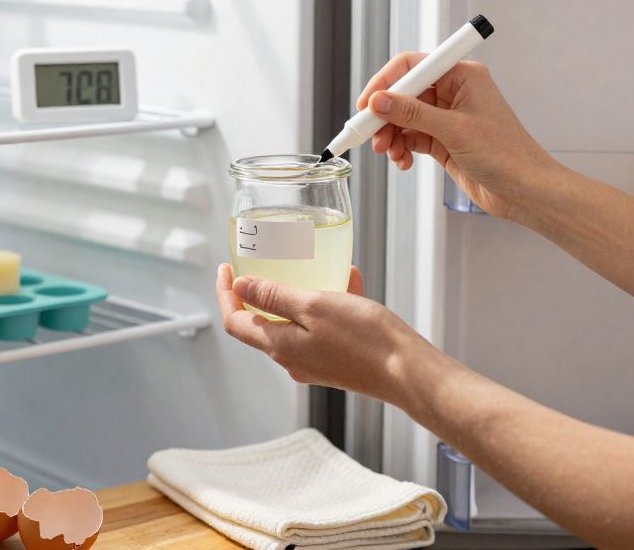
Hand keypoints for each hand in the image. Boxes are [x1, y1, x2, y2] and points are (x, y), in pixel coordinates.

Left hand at [216, 264, 440, 405]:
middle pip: (263, 323)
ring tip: (318, 266)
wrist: (407, 371)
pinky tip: (349, 281)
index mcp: (280, 346)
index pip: (235, 322)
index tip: (227, 269)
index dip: (226, 294)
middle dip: (263, 291)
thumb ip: (274, 296)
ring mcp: (314, 363)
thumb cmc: (364, 339)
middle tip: (266, 263)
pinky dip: (329, 303)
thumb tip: (240, 287)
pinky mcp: (336, 362)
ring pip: (296, 322)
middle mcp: (292, 359)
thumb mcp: (314, 305)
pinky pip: (322, 328)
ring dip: (302, 293)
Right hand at [356, 54, 555, 218]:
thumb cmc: (506, 154)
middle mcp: (454, 92)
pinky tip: (403, 161)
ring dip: (390, 135)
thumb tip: (379, 101)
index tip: (366, 103)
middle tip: (369, 135)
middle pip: (404, 93)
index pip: (412, 66)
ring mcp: (447, 117)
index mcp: (462, 76)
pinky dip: (401, 148)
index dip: (385, 83)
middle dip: (384, 115)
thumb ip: (413, 115)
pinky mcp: (443, 140)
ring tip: (388, 152)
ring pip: (404, 118)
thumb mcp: (454, 131)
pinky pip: (411, 137)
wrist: (525, 190)